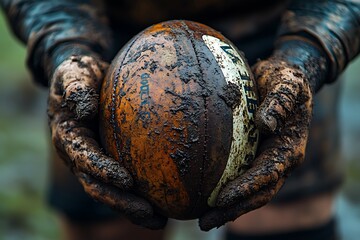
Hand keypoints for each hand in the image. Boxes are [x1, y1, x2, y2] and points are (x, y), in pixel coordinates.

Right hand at [48, 55, 166, 228]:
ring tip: (161, 220)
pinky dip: (142, 194)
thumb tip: (85, 109)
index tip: (126, 181)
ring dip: (134, 208)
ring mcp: (93, 162)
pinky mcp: (108, 161)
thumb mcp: (73, 73)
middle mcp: (79, 156)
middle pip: (99, 187)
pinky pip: (124, 182)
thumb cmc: (79, 74)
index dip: (103, 172)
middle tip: (151, 214)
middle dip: (123, 203)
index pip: (85, 160)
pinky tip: (165, 202)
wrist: (83, 80)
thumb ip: (75, 88)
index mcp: (68, 138)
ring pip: (112, 192)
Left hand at [199, 58, 312, 230]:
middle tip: (206, 222)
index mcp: (289, 148)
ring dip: (227, 208)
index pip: (267, 174)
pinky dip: (225, 191)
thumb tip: (266, 124)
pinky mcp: (254, 156)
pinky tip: (204, 197)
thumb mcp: (288, 82)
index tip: (223, 198)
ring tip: (202, 220)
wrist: (283, 79)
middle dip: (233, 209)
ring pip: (249, 192)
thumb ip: (281, 101)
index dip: (246, 188)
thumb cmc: (286, 79)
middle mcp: (279, 160)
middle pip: (258, 193)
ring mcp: (266, 160)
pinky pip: (239, 177)